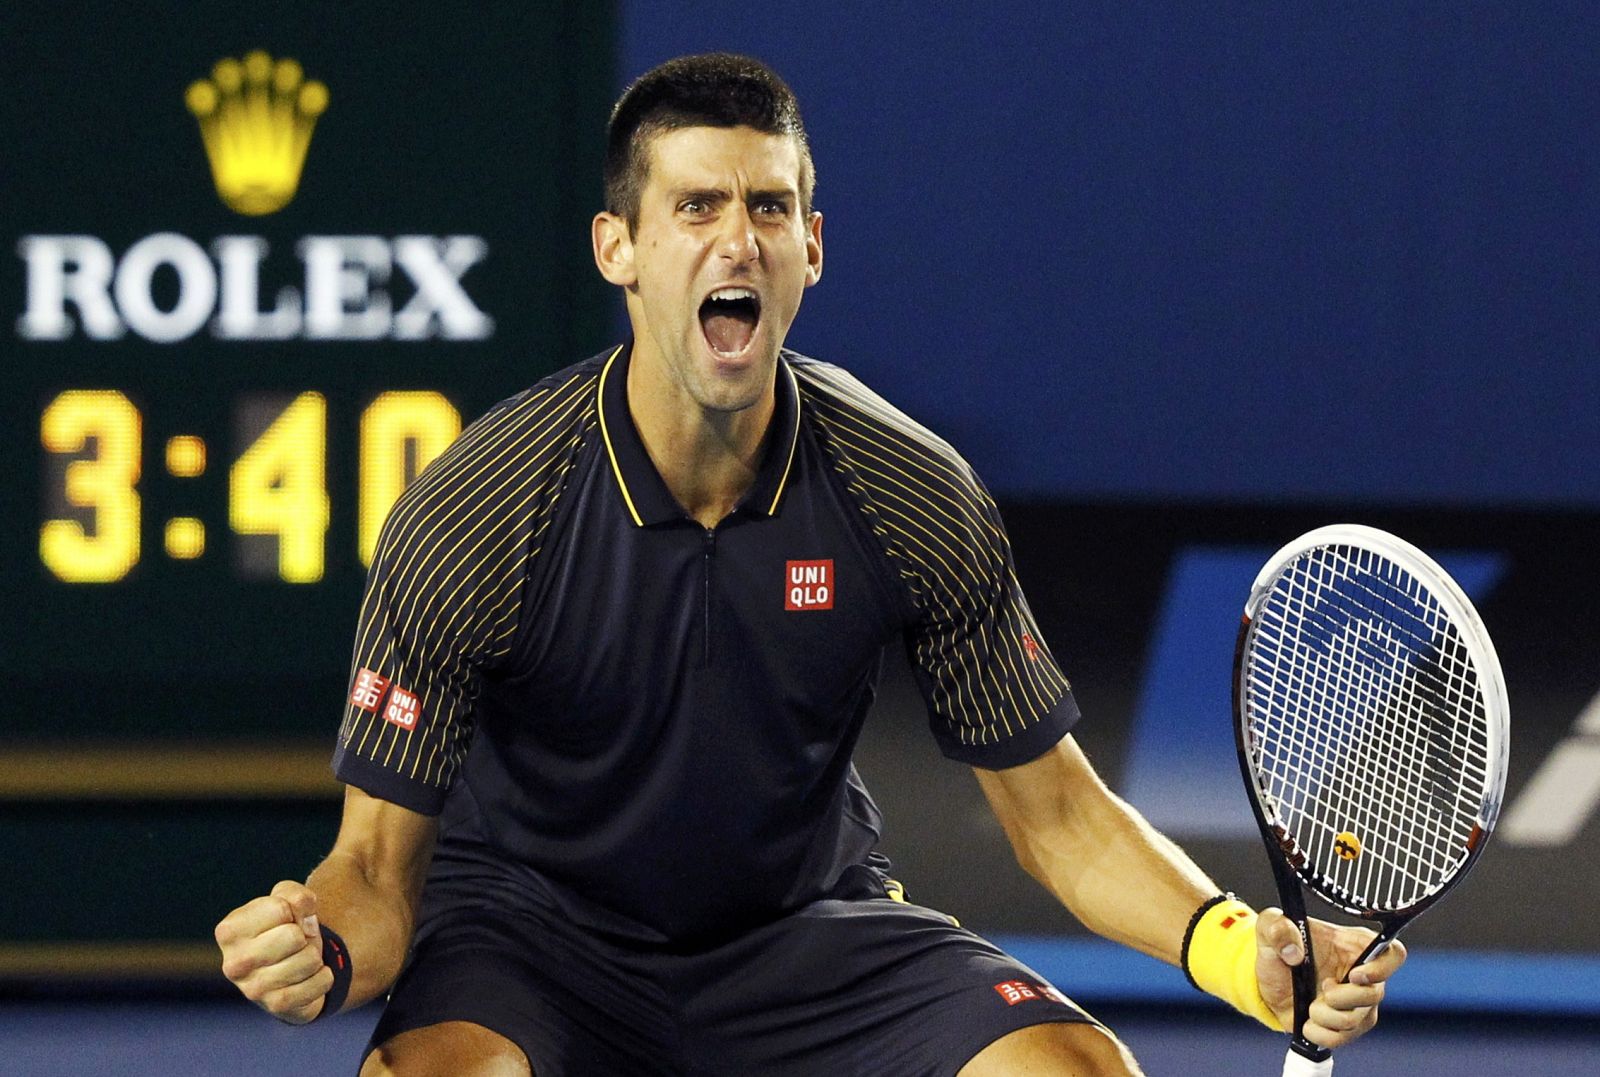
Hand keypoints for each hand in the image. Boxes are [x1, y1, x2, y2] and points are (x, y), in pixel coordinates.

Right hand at [215, 880, 332, 1023]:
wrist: (286, 969)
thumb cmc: (281, 927)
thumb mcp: (285, 900)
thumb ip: (295, 895)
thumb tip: (304, 914)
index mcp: (229, 931)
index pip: (281, 908)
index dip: (294, 910)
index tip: (286, 920)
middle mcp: (234, 963)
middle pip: (294, 936)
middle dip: (305, 935)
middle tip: (296, 942)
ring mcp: (253, 989)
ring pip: (310, 959)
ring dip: (315, 956)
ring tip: (300, 958)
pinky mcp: (277, 1006)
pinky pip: (320, 982)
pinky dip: (324, 976)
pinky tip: (310, 977)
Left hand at [1253, 909, 1406, 1048]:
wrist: (1269, 980)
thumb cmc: (1279, 948)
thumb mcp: (1270, 927)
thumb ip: (1278, 928)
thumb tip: (1293, 951)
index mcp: (1355, 945)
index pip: (1393, 954)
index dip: (1382, 968)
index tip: (1355, 975)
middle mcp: (1365, 975)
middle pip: (1375, 994)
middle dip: (1342, 996)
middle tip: (1323, 987)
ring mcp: (1359, 1003)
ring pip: (1357, 1020)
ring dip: (1326, 1015)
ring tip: (1310, 1004)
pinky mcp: (1347, 1026)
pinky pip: (1343, 1038)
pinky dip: (1321, 1033)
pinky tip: (1308, 1021)